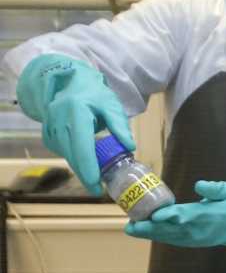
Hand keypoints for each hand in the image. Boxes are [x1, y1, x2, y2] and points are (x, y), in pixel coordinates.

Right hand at [17, 54, 134, 194]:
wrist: (69, 82)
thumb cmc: (94, 94)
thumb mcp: (111, 105)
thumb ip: (119, 125)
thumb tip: (130, 147)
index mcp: (75, 113)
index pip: (81, 146)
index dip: (88, 168)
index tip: (96, 184)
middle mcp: (58, 121)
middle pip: (72, 155)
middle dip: (85, 174)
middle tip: (98, 190)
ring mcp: (50, 128)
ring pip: (66, 155)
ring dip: (80, 168)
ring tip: (96, 177)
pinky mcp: (47, 133)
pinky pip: (62, 151)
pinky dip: (74, 158)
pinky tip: (86, 161)